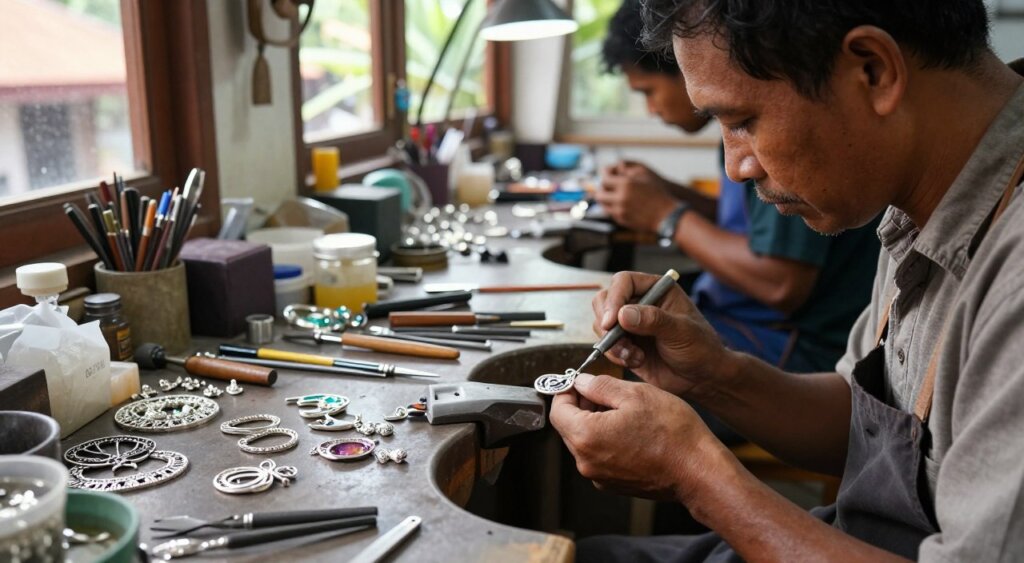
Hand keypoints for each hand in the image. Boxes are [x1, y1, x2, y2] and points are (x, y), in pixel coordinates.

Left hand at [550, 373, 731, 501]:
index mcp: (586, 436)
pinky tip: (630, 431)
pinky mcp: (613, 484)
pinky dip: (607, 441)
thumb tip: (581, 382)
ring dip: (595, 422)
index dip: (567, 391)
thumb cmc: (673, 433)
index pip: (558, 409)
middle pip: (568, 427)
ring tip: (624, 411)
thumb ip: (600, 386)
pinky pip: (599, 456)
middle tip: (605, 392)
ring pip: (584, 441)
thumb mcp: (635, 394)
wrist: (698, 471)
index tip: (579, 382)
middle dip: (582, 406)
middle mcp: (587, 462)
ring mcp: (599, 477)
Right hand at [592, 271, 732, 396]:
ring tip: (634, 354)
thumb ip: (654, 320)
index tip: (611, 322)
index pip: (624, 282)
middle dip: (606, 322)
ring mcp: (630, 324)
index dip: (614, 299)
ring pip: (601, 324)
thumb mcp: (682, 331)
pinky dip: (616, 355)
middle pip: (604, 300)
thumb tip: (623, 314)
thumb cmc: (700, 348)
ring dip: (612, 342)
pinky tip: (636, 361)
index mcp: (656, 289)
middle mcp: (640, 302)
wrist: (701, 378)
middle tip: (614, 338)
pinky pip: (606, 345)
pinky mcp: (625, 344)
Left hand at [596, 161, 678, 232]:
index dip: (605, 178)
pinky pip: (612, 214)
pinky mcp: (622, 220)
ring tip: (612, 197)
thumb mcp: (644, 176)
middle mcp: (620, 198)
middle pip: (600, 194)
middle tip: (605, 189)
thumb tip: (611, 169)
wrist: (667, 215)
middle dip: (602, 191)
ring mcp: (620, 211)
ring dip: (606, 201)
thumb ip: (627, 172)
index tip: (607, 178)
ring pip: (603, 206)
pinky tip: (621, 205)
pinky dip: (614, 209)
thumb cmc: (658, 193)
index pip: (605, 180)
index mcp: (626, 184)